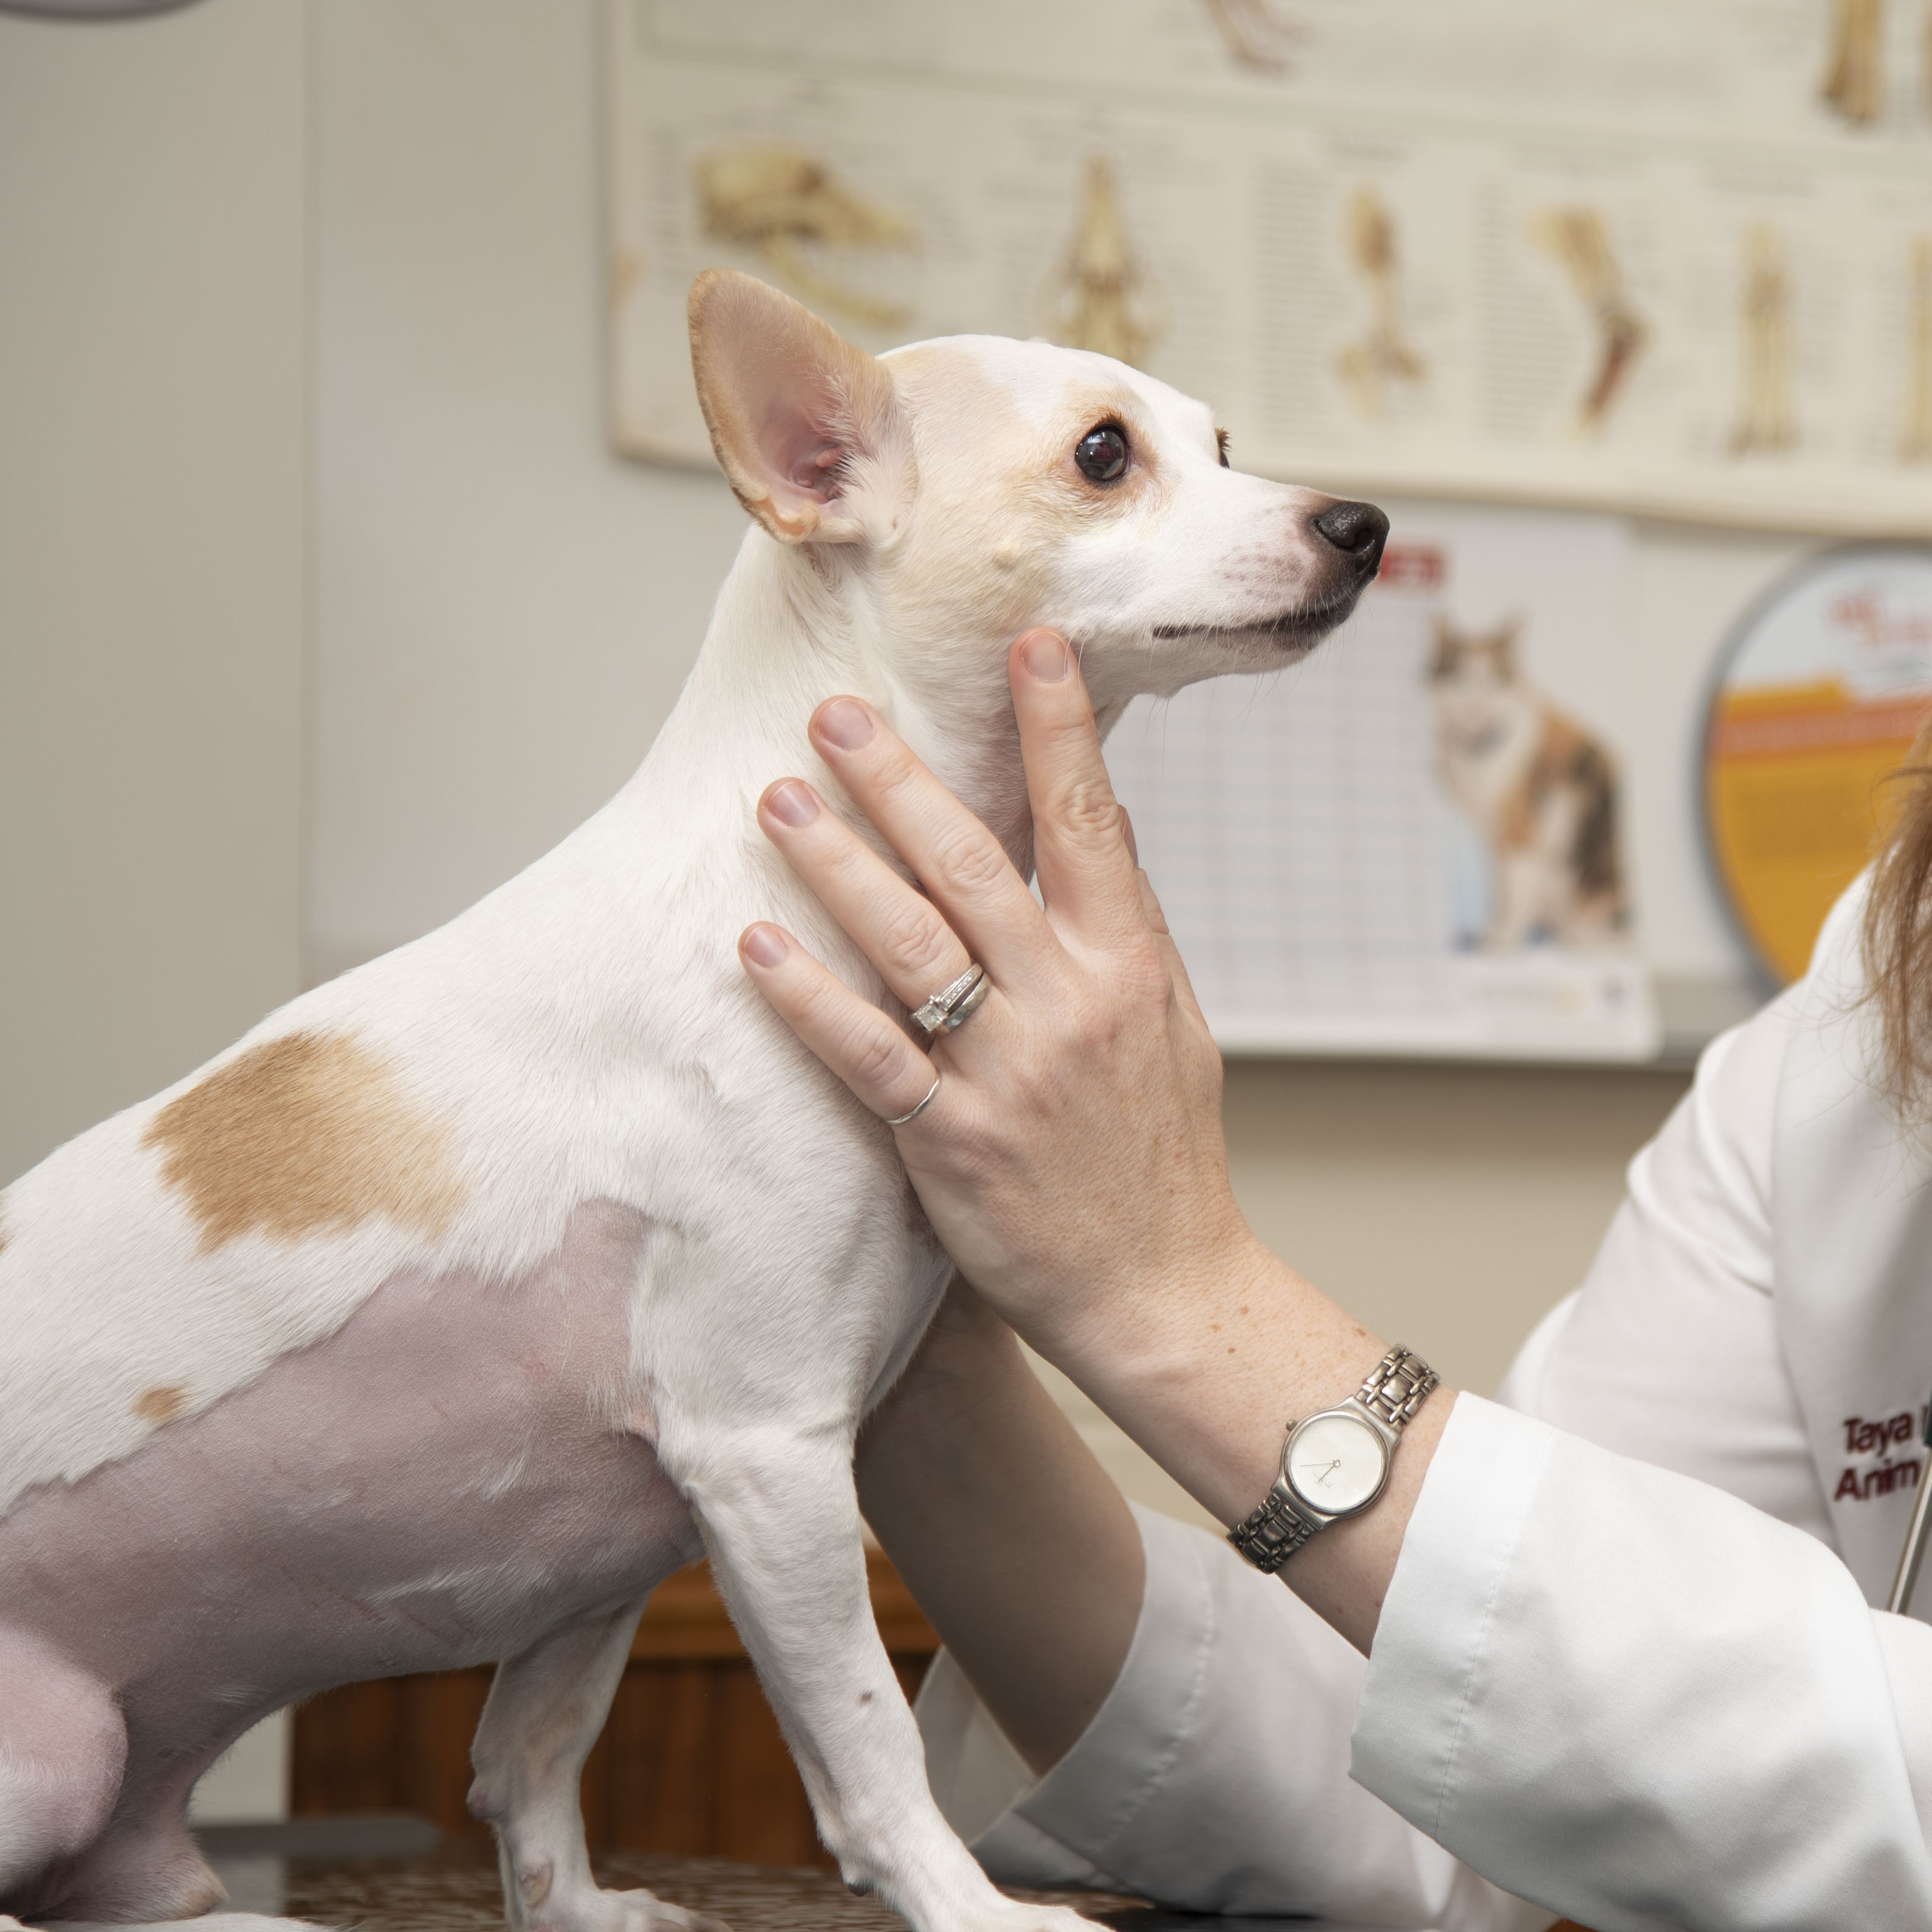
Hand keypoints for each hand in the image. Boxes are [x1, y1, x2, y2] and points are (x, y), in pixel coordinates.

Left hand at [738, 629, 1257, 1358]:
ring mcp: (1010, 1073)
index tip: (1029, 643)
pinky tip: (757, 946)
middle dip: (902, 781)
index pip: (1090, 821)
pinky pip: (869, 1057)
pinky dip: (810, 1000)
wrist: (1162, 1288)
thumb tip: (1104, 820)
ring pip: (912, 946)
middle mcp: (1070, 1004)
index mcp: (1129, 964)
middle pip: (975, 866)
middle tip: (835, 711)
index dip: (1060, 727)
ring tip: (777, 800)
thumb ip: (1129, 926)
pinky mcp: (952, 1141)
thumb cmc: (1165, 1154)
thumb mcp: (1174, 1024)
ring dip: (838, 865)